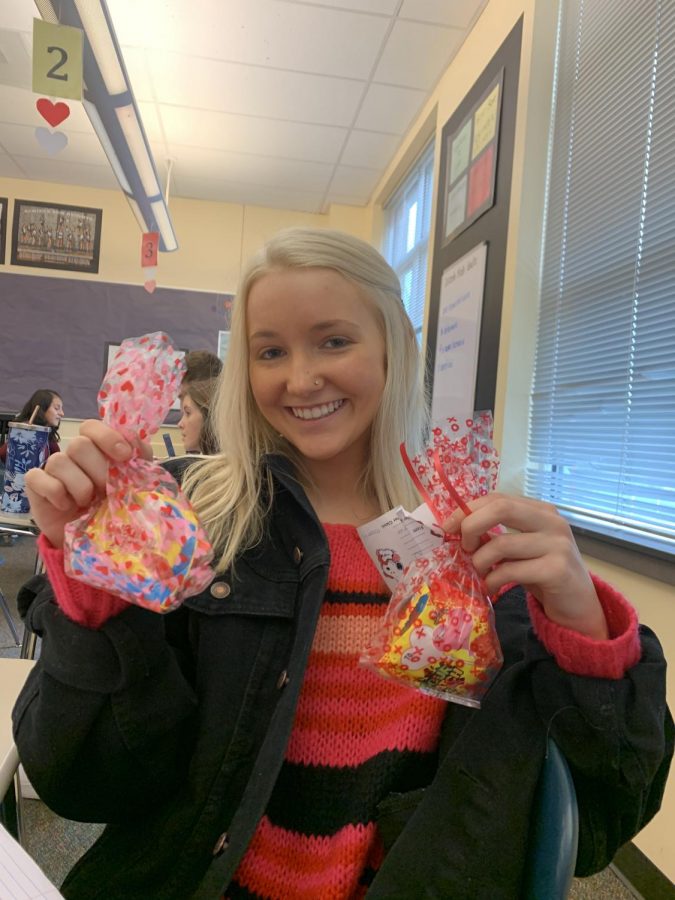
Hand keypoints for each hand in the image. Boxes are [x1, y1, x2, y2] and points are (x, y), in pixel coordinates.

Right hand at [24, 420, 150, 548]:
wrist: (95, 538)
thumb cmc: (115, 505)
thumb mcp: (135, 483)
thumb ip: (138, 459)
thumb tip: (134, 443)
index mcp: (96, 448)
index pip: (92, 427)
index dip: (107, 437)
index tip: (124, 456)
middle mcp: (73, 454)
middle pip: (79, 444)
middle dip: (98, 470)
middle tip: (106, 490)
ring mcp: (52, 468)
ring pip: (59, 461)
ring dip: (80, 486)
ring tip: (88, 502)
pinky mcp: (36, 485)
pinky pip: (37, 478)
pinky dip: (56, 494)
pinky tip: (67, 506)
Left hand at [444, 493, 608, 638]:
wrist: (578, 606)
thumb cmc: (543, 574)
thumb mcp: (520, 550)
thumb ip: (496, 536)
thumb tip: (457, 531)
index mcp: (541, 511)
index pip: (498, 498)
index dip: (468, 509)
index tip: (448, 527)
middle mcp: (552, 522)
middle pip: (501, 508)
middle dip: (471, 526)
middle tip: (464, 549)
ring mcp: (557, 544)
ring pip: (501, 544)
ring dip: (480, 562)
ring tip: (479, 574)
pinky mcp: (557, 570)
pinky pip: (510, 570)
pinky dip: (492, 580)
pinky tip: (491, 588)